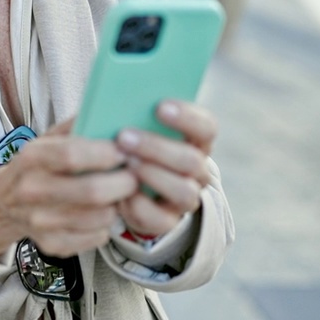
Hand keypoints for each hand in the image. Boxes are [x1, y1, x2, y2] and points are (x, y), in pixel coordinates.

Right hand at [0, 119, 138, 260]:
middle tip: (134, 176)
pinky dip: (107, 225)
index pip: (72, 155)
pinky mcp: (52, 244)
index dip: (105, 153)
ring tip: (119, 193)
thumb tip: (110, 111)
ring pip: (99, 217)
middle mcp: (31, 190)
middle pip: (92, 192)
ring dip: (118, 204)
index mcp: (31, 158)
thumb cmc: (35, 167)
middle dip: (124, 182)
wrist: (3, 203)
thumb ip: (77, 125)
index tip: (124, 151)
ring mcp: (40, 221)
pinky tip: (102, 212)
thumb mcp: (47, 138)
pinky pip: (96, 237)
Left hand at [114, 100, 216, 237]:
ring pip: (183, 191)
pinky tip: (120, 194)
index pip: (206, 127)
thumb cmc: (126, 143)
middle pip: (192, 160)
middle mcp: (197, 170)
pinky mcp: (167, 221)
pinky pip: (160, 219)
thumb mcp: (129, 125)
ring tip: (125, 163)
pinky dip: (139, 206)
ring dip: (152, 175)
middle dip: (157, 147)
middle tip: (124, 136)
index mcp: (194, 140)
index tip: (160, 106)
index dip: (187, 117)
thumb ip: (130, 112)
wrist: (120, 183)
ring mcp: (185, 197)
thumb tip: (112, 98)